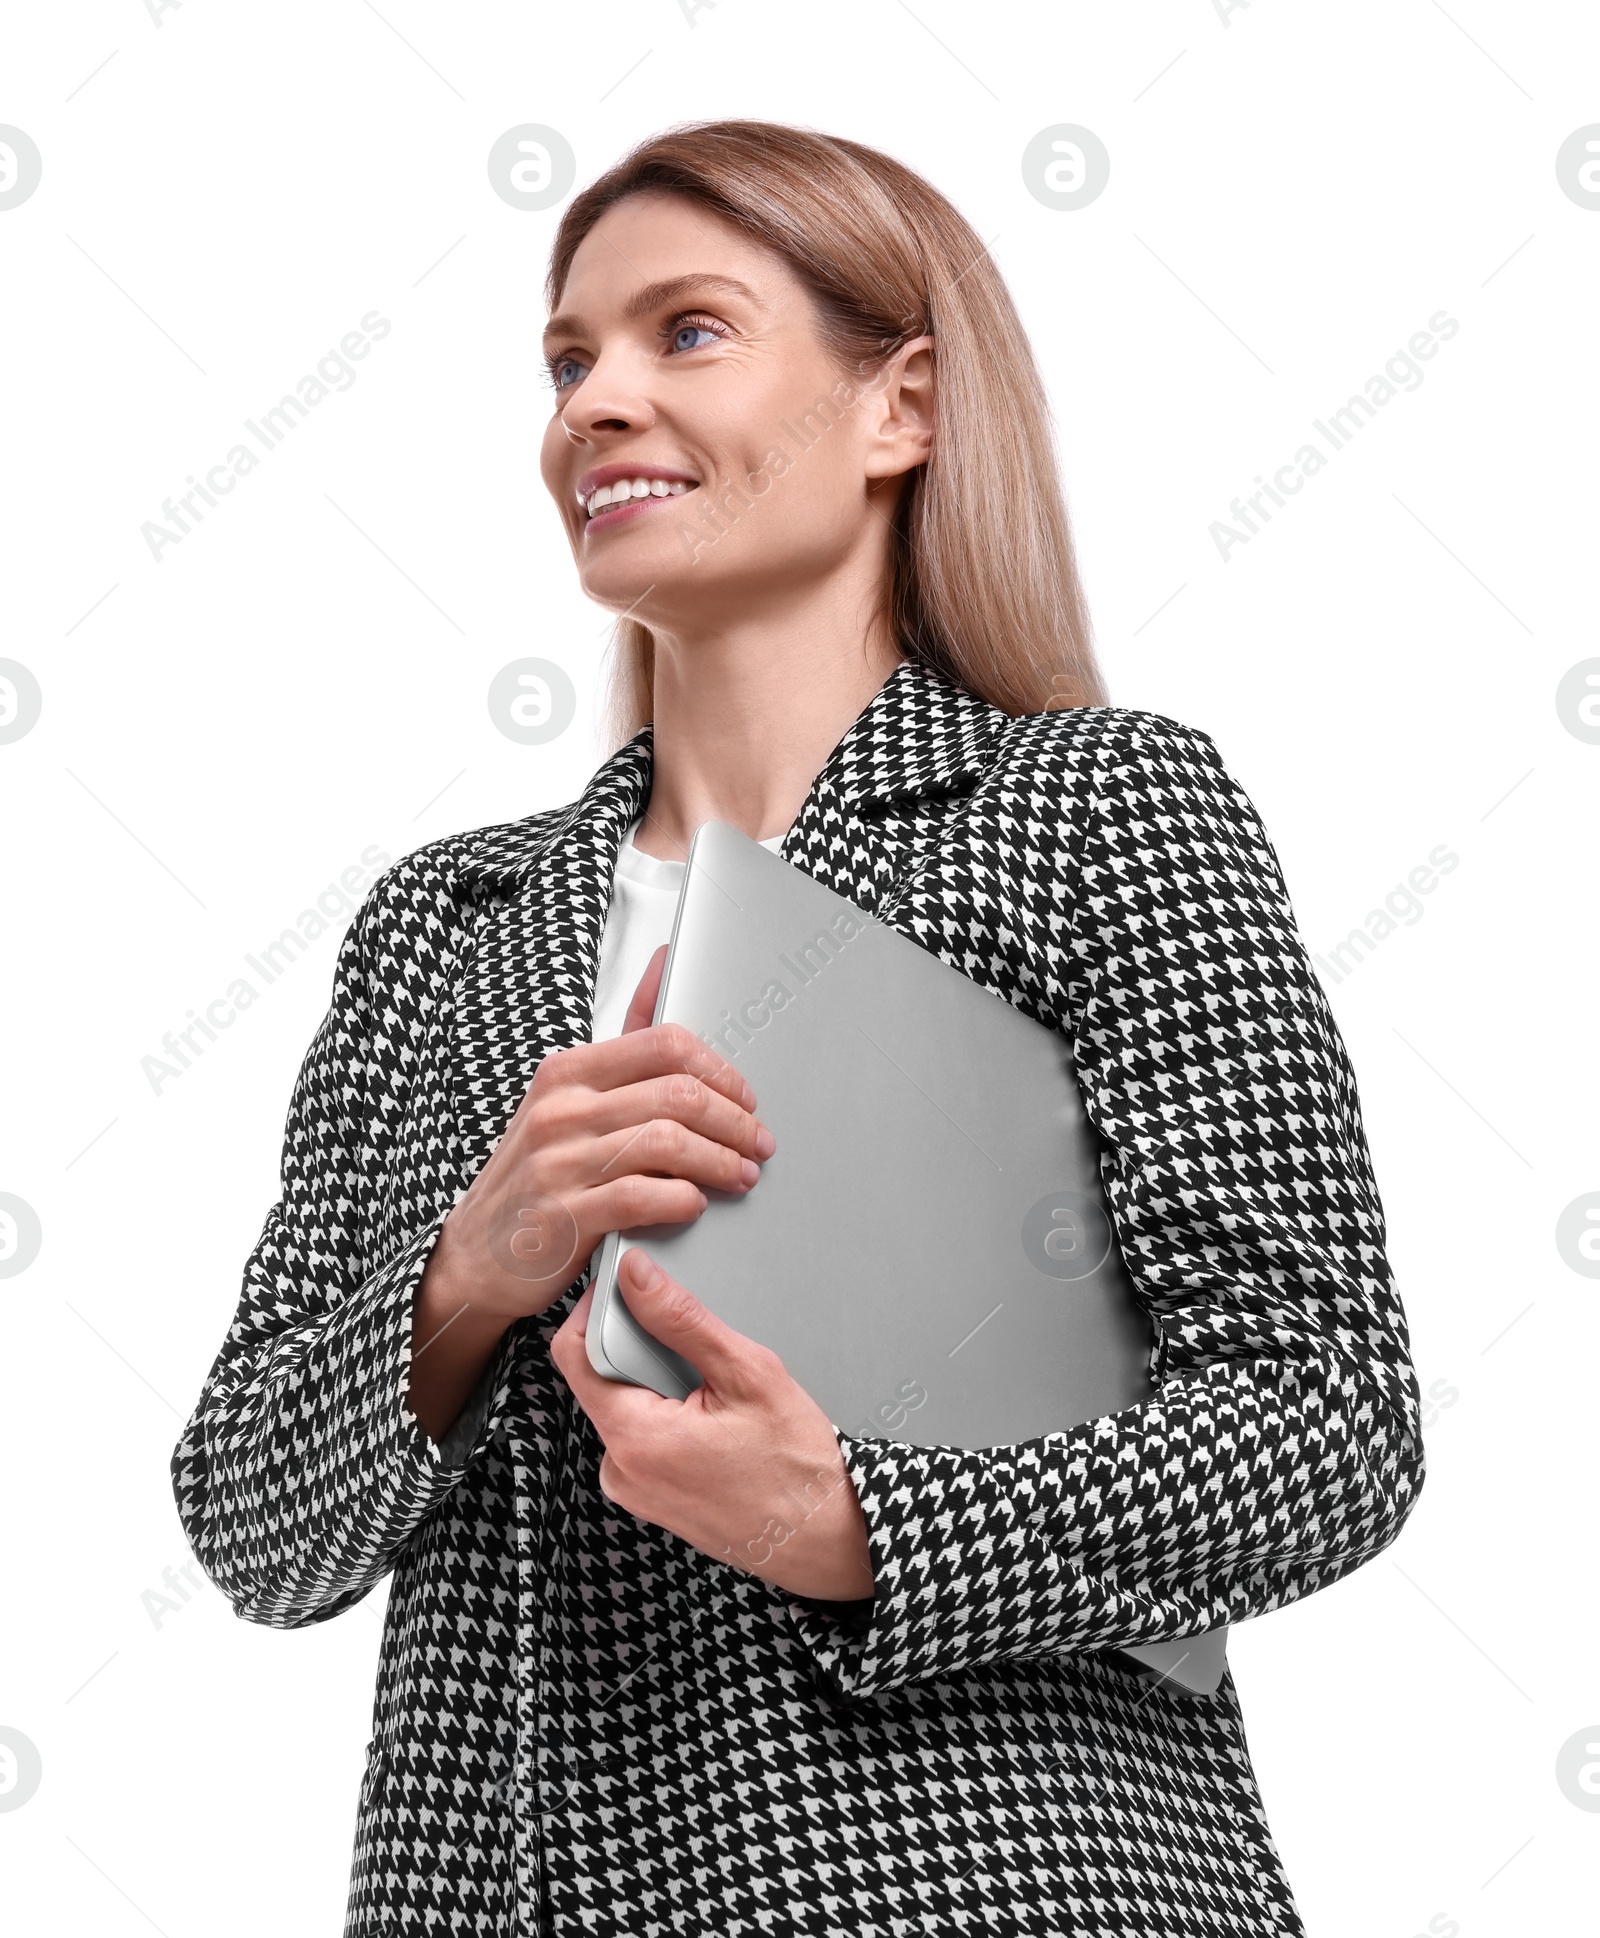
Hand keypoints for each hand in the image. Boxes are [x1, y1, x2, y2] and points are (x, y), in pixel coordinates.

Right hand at [425, 944, 776, 1326]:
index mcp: (568, 1073)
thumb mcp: (569, 1103)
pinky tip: (695, 1204)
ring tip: (741, 1175)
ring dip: (720, 1161)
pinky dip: (683, 1199)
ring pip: (668, 1143)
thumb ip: (626, 1048)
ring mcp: (559, 1162)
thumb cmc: (535, 1176)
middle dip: (734, 1121)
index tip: (744, 1098)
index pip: (664, 1044)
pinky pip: (643, 1196)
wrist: (476, 1255)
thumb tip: (664, 965)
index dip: (720, 1070)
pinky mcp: (564, 1215)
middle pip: (677, 1094)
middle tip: (757, 1143)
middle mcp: (561, 1110)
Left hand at [549, 1247, 875, 1603]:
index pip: (575, 1353)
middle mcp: (620, 1470)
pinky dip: (667, 1412)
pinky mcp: (649, 1497)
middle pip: (600, 1377)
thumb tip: (638, 1277)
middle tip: (696, 1348)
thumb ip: (682, 1320)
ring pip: (623, 1404)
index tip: (626, 1284)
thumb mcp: (747, 1374)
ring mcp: (634, 1489)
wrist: (825, 1536)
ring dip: (658, 1382)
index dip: (596, 1308)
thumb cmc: (796, 1467)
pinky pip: (640, 1435)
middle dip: (642, 1347)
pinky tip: (712, 1421)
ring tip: (714, 1395)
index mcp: (635, 1439)